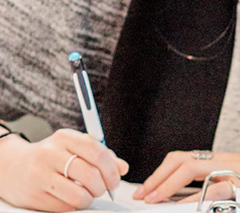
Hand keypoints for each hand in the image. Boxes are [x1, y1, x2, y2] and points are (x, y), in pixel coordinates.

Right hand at [0, 128, 128, 211]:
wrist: (13, 167)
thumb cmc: (52, 156)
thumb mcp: (75, 147)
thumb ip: (101, 155)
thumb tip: (123, 168)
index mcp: (65, 137)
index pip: (97, 152)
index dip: (112, 168)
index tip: (116, 178)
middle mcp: (51, 154)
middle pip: (90, 174)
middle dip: (104, 186)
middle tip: (104, 188)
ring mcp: (40, 175)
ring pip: (79, 195)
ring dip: (90, 198)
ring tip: (89, 194)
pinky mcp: (33, 196)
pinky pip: (65, 207)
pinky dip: (75, 206)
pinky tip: (72, 198)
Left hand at [133, 148, 239, 203]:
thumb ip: (222, 190)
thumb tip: (198, 203)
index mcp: (221, 162)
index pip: (183, 161)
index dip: (162, 175)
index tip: (146, 192)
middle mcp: (223, 161)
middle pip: (180, 160)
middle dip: (157, 177)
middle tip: (142, 197)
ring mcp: (233, 168)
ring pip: (191, 168)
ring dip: (168, 184)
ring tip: (153, 200)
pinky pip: (215, 187)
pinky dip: (198, 197)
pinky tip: (188, 206)